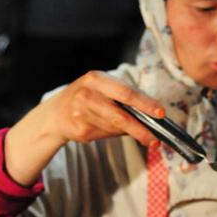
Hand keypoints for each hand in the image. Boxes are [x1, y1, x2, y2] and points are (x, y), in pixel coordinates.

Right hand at [4, 72, 164, 185]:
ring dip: (131, 133)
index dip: (145, 103)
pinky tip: (113, 131)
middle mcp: (87, 94)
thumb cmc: (87, 99)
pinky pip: (106, 135)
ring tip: (143, 136)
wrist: (56, 113)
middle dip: (140, 128)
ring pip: (114, 127)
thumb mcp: (102, 90)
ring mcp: (81, 113)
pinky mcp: (80, 130)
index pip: (126, 92)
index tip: (160, 113)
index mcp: (96, 79)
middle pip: (120, 115)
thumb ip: (124, 100)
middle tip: (155, 138)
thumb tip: (151, 116)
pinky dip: (115, 135)